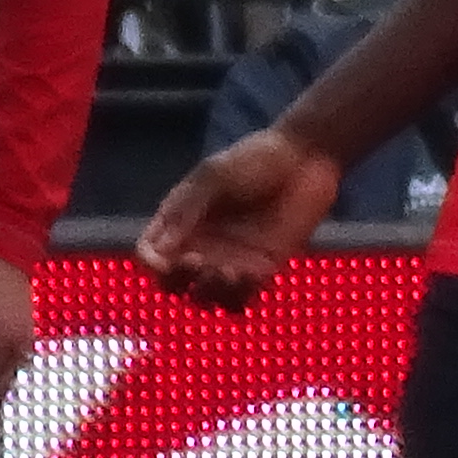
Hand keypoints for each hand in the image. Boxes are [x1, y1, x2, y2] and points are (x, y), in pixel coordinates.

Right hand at [135, 131, 343, 312]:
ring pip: (205, 295)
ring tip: (230, 273)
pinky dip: (240, 293)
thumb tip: (162, 248)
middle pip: (172, 281)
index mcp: (180, 219)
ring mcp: (228, 260)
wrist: (306, 161)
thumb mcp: (214, 175)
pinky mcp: (259, 271)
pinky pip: (241, 297)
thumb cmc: (256, 160)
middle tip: (201, 263)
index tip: (167, 263)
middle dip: (181, 280)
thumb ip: (187, 208)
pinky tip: (251, 273)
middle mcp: (199, 244)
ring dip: (211, 291)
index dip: (152, 262)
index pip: (150, 250)